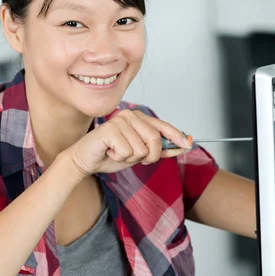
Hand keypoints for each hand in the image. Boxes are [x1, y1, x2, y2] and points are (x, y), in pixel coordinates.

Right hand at [66, 110, 189, 176]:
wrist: (86, 160)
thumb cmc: (111, 155)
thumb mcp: (139, 155)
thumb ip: (159, 149)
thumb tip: (183, 146)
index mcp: (138, 118)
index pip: (162, 126)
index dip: (176, 136)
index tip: (188, 144)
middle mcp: (130, 115)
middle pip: (155, 139)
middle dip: (149, 156)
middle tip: (133, 158)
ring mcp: (120, 120)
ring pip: (141, 149)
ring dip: (130, 158)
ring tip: (117, 153)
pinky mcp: (110, 129)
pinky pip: (127, 151)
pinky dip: (119, 158)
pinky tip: (109, 151)